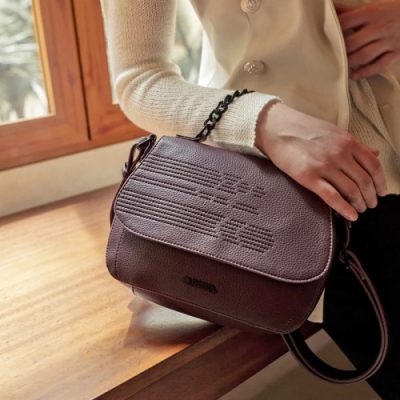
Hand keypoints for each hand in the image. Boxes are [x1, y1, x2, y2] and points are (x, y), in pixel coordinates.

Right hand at [256, 102, 387, 221]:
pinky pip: (331, 197)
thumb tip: (375, 154)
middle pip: (364, 181)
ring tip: (360, 210)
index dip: (381, 182)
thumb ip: (355, 145)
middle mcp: (339, 154)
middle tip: (370, 204)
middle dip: (370, 197)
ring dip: (359, 204)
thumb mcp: (334, 132)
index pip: (373, 166)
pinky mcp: (309, 177)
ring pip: (351, 190)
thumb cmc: (303, 129)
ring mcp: (324, 166)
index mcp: (348, 142)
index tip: (381, 192)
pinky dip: (344, 208)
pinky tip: (351, 215)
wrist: (277, 128)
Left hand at [335, 0, 399, 79]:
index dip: (332, 31)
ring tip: (340, 65)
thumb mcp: (371, 6)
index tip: (321, 38)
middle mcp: (378, 28)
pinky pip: (380, 65)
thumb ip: (349, 11)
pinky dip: (366, 72)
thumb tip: (330, 9)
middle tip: (329, 56)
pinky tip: (354, 75)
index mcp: (370, 13)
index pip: (345, 22)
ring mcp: (387, 41)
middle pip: (352, 43)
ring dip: (350, 62)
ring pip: (364, 55)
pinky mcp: (395, 52)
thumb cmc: (389, 11)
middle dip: (340, 51)